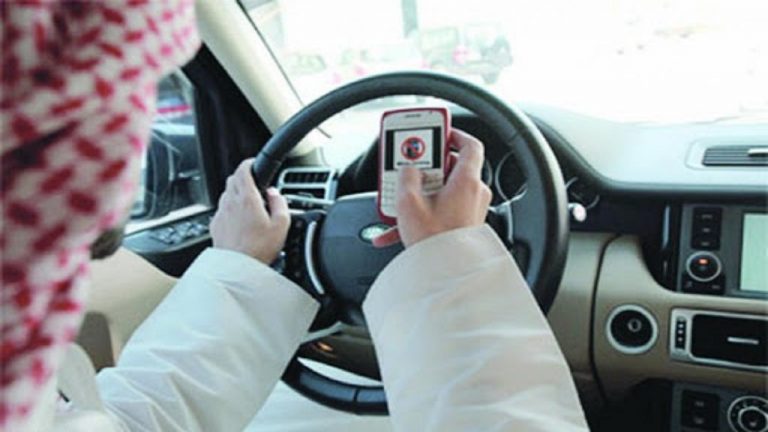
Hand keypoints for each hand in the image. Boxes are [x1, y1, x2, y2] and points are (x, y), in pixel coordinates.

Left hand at [210, 159, 290, 263]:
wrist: (237, 269)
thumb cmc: (258, 249)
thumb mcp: (281, 225)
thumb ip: (280, 203)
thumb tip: (276, 194)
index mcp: (247, 198)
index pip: (243, 170)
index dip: (250, 163)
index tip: (255, 163)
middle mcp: (230, 202)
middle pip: (233, 179)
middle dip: (243, 177)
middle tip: (255, 183)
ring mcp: (221, 214)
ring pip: (226, 194)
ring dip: (236, 193)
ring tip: (249, 203)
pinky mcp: (215, 226)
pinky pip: (222, 210)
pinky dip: (230, 209)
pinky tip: (240, 220)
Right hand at [373, 129, 491, 247]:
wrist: (446, 274)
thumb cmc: (436, 242)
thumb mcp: (409, 203)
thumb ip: (407, 177)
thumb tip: (408, 170)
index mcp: (467, 181)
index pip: (470, 144)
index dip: (454, 133)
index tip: (438, 130)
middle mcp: (474, 193)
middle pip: (451, 166)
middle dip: (427, 166)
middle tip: (411, 166)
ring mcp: (470, 209)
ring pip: (443, 190)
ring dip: (421, 192)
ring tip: (400, 200)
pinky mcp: (463, 224)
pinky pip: (441, 210)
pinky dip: (422, 213)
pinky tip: (396, 227)